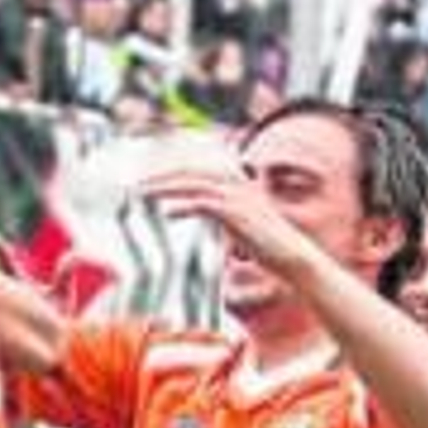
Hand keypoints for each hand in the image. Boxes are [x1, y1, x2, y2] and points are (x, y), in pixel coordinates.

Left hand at [136, 166, 324, 279]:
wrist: (293, 259)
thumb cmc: (266, 247)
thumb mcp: (236, 224)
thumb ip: (214, 211)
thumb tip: (184, 208)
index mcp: (236, 181)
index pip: (195, 168)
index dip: (169, 170)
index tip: (146, 178)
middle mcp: (237, 183)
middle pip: (190, 170)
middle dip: (160, 175)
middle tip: (135, 184)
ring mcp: (238, 196)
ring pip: (194, 183)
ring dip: (165, 187)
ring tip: (142, 194)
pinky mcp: (238, 213)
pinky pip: (205, 203)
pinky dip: (184, 205)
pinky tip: (168, 212)